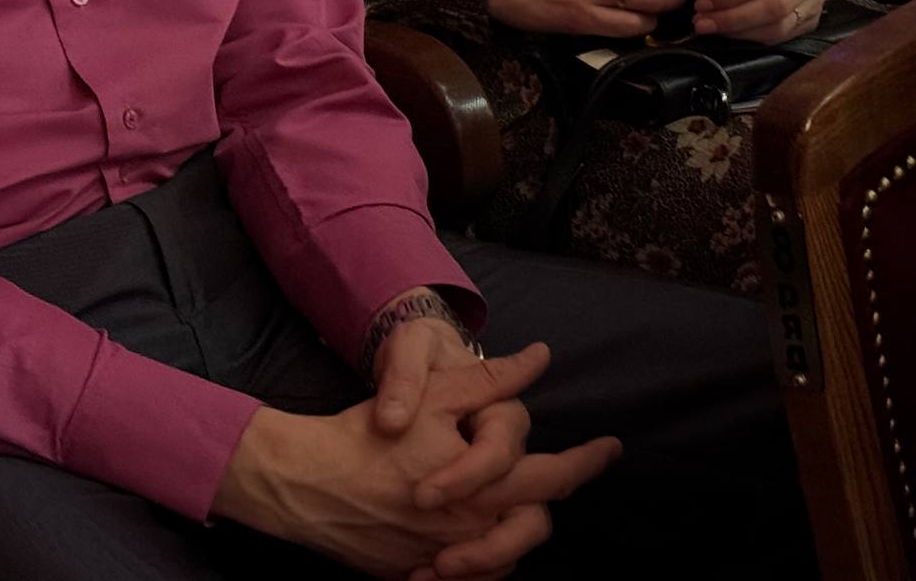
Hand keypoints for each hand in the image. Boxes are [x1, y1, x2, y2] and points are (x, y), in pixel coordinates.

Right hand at [211, 344, 619, 578]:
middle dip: (554, 498)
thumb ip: (492, 380)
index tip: (610, 448)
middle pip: (536, 526)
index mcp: (483, 488)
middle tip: (568, 473)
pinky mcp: (413, 573)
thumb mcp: (434, 396)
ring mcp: (442, 557)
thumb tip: (540, 357)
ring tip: (520, 503)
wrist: (305, 486)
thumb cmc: (369, 437)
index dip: (588, 462)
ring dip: (516, 533)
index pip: (554, 478)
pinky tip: (472, 535)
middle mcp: (471, 530)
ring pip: (504, 556)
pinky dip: (478, 560)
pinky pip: (465, 577)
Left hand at [692, 0, 825, 43]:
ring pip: (778, 26)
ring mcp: (815, 1)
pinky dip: (750, 37)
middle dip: (732, 17)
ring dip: (738, 30)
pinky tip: (728, 31)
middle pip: (773, 5)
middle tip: (701, 20)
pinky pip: (780, 36)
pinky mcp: (811, 21)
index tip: (702, 1)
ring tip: (709, 26)